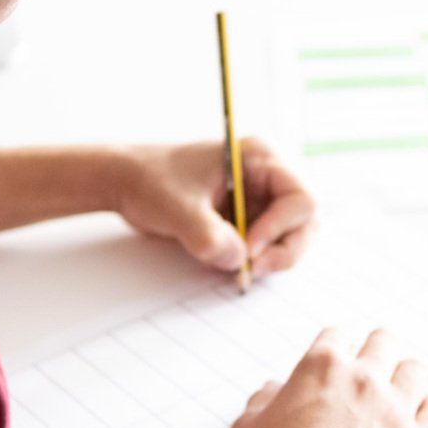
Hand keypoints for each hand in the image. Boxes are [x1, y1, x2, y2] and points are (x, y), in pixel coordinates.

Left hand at [107, 139, 315, 276]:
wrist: (124, 182)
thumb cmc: (150, 179)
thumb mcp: (176, 207)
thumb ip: (208, 235)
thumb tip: (238, 261)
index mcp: (259, 158)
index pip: (300, 198)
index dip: (280, 227)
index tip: (248, 247)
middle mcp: (266, 178)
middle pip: (303, 221)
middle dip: (283, 249)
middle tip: (250, 269)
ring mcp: (258, 201)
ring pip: (289, 238)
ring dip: (270, 258)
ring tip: (238, 269)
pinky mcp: (246, 221)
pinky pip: (265, 247)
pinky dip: (253, 262)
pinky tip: (228, 264)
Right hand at [225, 329, 427, 427]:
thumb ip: (264, 400)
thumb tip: (273, 391)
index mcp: (322, 367)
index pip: (338, 336)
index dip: (337, 350)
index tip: (339, 363)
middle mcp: (364, 381)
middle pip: (385, 343)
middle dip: (376, 354)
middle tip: (372, 374)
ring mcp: (395, 413)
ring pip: (416, 372)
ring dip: (405, 381)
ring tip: (397, 398)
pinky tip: (416, 425)